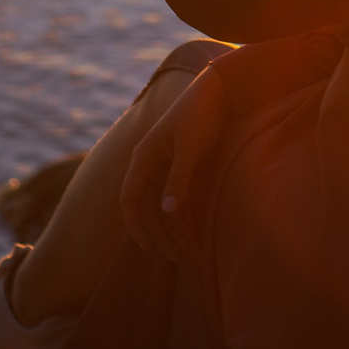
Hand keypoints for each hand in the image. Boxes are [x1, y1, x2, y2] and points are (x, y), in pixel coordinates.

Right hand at [119, 68, 227, 260]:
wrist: (218, 93)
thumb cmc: (200, 116)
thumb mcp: (189, 149)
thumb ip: (178, 180)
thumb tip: (166, 212)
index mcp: (143, 158)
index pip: (130, 198)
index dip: (136, 224)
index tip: (147, 247)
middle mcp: (149, 164)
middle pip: (146, 208)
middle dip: (159, 233)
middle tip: (176, 256)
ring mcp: (164, 167)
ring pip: (161, 206)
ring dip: (170, 228)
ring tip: (185, 250)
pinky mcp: (180, 167)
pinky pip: (175, 198)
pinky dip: (181, 216)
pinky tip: (191, 232)